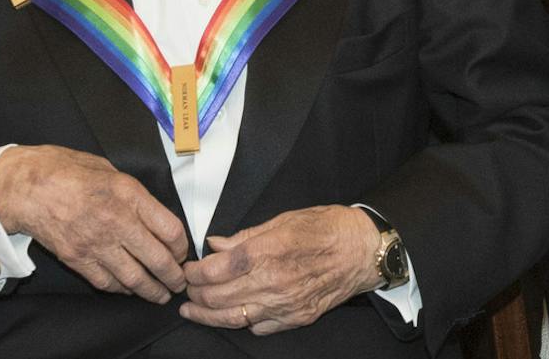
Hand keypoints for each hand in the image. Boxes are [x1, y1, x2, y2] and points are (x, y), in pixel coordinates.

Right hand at [0, 145, 189, 301]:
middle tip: (179, 282)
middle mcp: (116, 221)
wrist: (26, 186)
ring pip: (134, 278)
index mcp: (128, 194)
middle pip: (158, 260)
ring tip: (160, 295)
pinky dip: (122, 289)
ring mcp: (95, 244)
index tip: (182, 252)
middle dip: (173, 277)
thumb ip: (131, 193)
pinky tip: (129, 289)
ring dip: (152, 291)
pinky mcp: (77, 259)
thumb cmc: (64, 169)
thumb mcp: (107, 168)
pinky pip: (107, 283)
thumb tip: (151, 213)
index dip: (182, 247)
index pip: (170, 230)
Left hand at [181, 205, 379, 333]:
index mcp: (267, 252)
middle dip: (195, 296)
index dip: (195, 272)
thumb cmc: (326, 228)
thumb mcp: (283, 219)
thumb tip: (215, 245)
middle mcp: (273, 282)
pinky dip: (242, 323)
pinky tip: (234, 314)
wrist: (363, 251)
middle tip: (185, 290)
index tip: (187, 269)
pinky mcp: (296, 318)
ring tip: (193, 312)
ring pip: (234, 319)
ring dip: (208, 316)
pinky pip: (259, 328)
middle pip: (219, 297)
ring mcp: (284, 305)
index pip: (217, 270)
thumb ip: (245, 236)